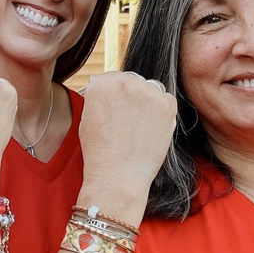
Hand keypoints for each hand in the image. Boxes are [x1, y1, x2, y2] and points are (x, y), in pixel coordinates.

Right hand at [79, 71, 176, 196]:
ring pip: (150, 88)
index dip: (114, 95)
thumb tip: (110, 90)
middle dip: (131, 96)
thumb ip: (99, 97)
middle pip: (132, 80)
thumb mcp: (87, 117)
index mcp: (101, 82)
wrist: (117, 174)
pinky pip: (166, 99)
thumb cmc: (99, 152)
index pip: (112, 78)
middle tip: (128, 121)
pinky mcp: (166, 104)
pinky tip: (150, 128)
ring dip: (147, 101)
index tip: (116, 111)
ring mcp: (148, 91)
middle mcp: (124, 81)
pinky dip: (162, 110)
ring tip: (138, 126)